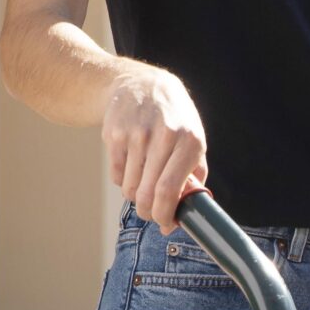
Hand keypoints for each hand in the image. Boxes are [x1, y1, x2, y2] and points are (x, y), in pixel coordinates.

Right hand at [103, 66, 208, 231]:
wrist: (142, 85)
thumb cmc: (174, 120)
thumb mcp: (193, 141)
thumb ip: (194, 177)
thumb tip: (185, 216)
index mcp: (189, 141)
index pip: (169, 190)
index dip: (164, 214)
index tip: (164, 223)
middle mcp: (163, 136)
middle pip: (147, 194)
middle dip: (148, 212)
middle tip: (150, 214)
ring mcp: (136, 135)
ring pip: (130, 187)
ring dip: (136, 195)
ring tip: (143, 183)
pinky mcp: (114, 134)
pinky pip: (117, 176)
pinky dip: (123, 181)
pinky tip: (132, 167)